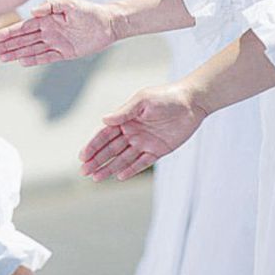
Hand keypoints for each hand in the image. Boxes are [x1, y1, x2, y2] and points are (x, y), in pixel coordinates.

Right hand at [0, 0, 117, 65]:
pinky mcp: (65, 52)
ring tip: (1, 58)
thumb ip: (51, 6)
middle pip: (23, 39)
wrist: (108, 23)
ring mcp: (55, 43)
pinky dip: (34, 60)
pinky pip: (46, 57)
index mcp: (47, 19)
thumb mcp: (70, 4)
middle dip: (7, 45)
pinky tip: (21, 62)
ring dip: (16, 53)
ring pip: (31, 49)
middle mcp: (48, 31)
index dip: (9, 32)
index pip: (24, 26)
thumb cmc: (89, 11)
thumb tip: (33, 11)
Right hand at [79, 83, 206, 181]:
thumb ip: (124, 112)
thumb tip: (104, 120)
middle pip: (110, 149)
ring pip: (123, 158)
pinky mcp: (158, 150)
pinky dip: (131, 170)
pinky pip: (142, 162)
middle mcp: (132, 132)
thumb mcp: (143, 101)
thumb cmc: (166, 96)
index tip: (82, 157)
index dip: (93, 146)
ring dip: (109, 168)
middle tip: (84, 172)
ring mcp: (144, 142)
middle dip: (97, 160)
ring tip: (96, 178)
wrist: (192, 102)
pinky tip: (119, 176)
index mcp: (125, 119)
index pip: (104, 135)